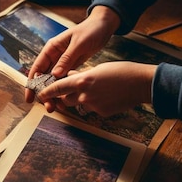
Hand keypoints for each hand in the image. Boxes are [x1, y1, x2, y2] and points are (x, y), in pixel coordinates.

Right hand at [25, 6, 121, 102]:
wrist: (103, 26)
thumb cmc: (90, 30)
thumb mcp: (78, 44)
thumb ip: (67, 59)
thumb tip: (55, 75)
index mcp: (52, 48)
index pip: (37, 67)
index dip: (32, 84)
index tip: (30, 97)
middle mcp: (54, 56)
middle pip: (44, 77)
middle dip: (44, 92)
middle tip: (48, 106)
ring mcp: (63, 62)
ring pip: (53, 81)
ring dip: (53, 93)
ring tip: (57, 107)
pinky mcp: (72, 66)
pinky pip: (64, 80)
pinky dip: (63, 89)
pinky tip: (65, 99)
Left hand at [35, 61, 156, 116]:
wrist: (141, 84)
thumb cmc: (121, 71)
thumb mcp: (98, 68)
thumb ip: (81, 74)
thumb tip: (71, 75)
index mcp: (82, 80)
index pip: (57, 88)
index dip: (46, 92)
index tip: (39, 95)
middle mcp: (84, 95)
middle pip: (65, 100)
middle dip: (65, 96)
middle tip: (72, 90)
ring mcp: (93, 106)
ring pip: (80, 104)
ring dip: (82, 99)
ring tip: (97, 90)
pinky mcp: (102, 113)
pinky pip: (93, 109)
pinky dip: (96, 103)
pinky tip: (109, 96)